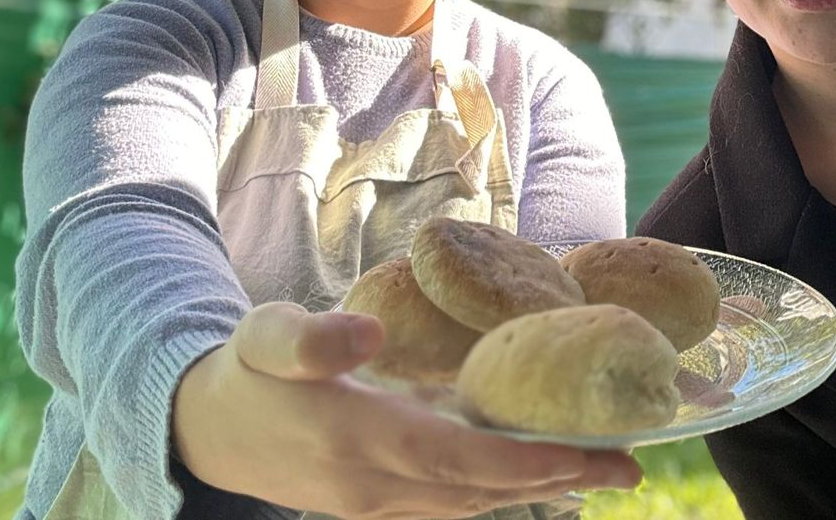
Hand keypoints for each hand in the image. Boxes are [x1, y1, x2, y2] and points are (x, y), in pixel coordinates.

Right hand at [173, 302, 641, 518]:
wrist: (204, 429)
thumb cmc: (246, 371)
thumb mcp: (265, 336)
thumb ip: (311, 338)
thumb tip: (369, 332)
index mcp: (355, 438)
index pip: (457, 459)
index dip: (525, 462)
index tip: (588, 453)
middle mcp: (374, 486)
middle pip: (480, 492)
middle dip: (557, 479)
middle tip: (631, 466)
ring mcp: (375, 504)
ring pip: (470, 506)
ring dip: (539, 492)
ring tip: (604, 472)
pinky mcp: (375, 505)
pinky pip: (451, 506)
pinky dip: (501, 494)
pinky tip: (537, 478)